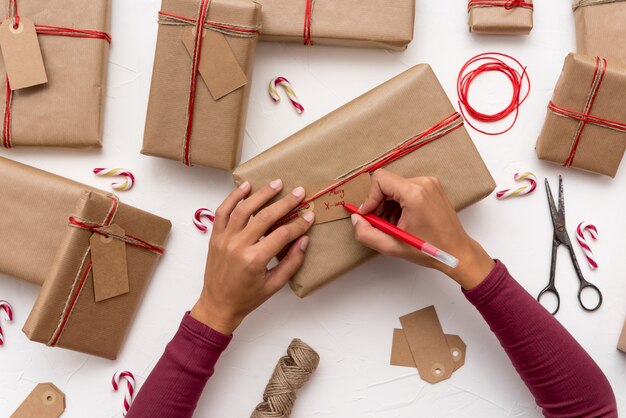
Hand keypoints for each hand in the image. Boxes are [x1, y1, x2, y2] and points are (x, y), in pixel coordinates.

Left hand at [191, 179, 313, 334]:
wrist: (218, 304)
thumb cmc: (246, 297)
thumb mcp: (274, 285)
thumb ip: (291, 262)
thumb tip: (304, 240)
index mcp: (254, 260)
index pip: (282, 235)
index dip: (298, 224)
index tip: (310, 216)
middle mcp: (238, 246)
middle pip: (265, 217)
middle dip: (285, 203)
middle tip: (299, 192)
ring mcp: (224, 239)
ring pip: (244, 209)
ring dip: (261, 194)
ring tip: (276, 183)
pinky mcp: (215, 236)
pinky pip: (222, 211)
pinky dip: (233, 197)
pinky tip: (246, 186)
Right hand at [351, 170, 493, 289]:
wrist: (457, 251)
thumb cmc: (430, 250)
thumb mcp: (392, 246)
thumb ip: (367, 233)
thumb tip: (356, 218)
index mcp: (414, 193)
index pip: (380, 179)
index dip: (370, 198)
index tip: (369, 215)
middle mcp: (423, 183)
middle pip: (387, 183)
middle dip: (378, 203)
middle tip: (380, 223)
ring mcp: (430, 183)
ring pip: (395, 187)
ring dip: (388, 205)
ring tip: (394, 225)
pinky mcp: (432, 187)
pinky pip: (406, 189)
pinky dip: (399, 203)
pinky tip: (403, 220)